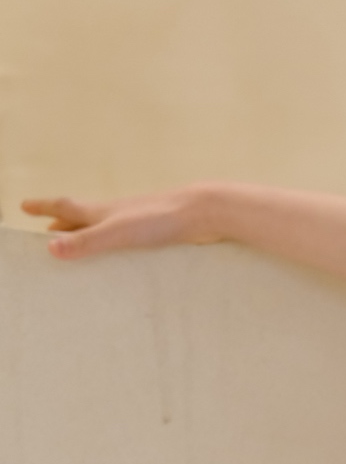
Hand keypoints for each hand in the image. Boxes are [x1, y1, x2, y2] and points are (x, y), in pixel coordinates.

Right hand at [23, 188, 218, 259]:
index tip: (24, 205)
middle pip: (83, 217)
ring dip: (89, 235)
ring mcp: (138, 223)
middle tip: (47, 230)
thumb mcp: (117, 232)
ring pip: (106, 228)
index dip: (44, 207)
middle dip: (63, 223)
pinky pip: (128, 240)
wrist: (203, 213)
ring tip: (82, 246)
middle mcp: (117, 214)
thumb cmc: (160, 219)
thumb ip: (86, 242)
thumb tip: (51, 250)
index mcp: (103, 212)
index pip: (65, 207)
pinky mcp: (157, 234)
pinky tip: (125, 257)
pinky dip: (116, 247)